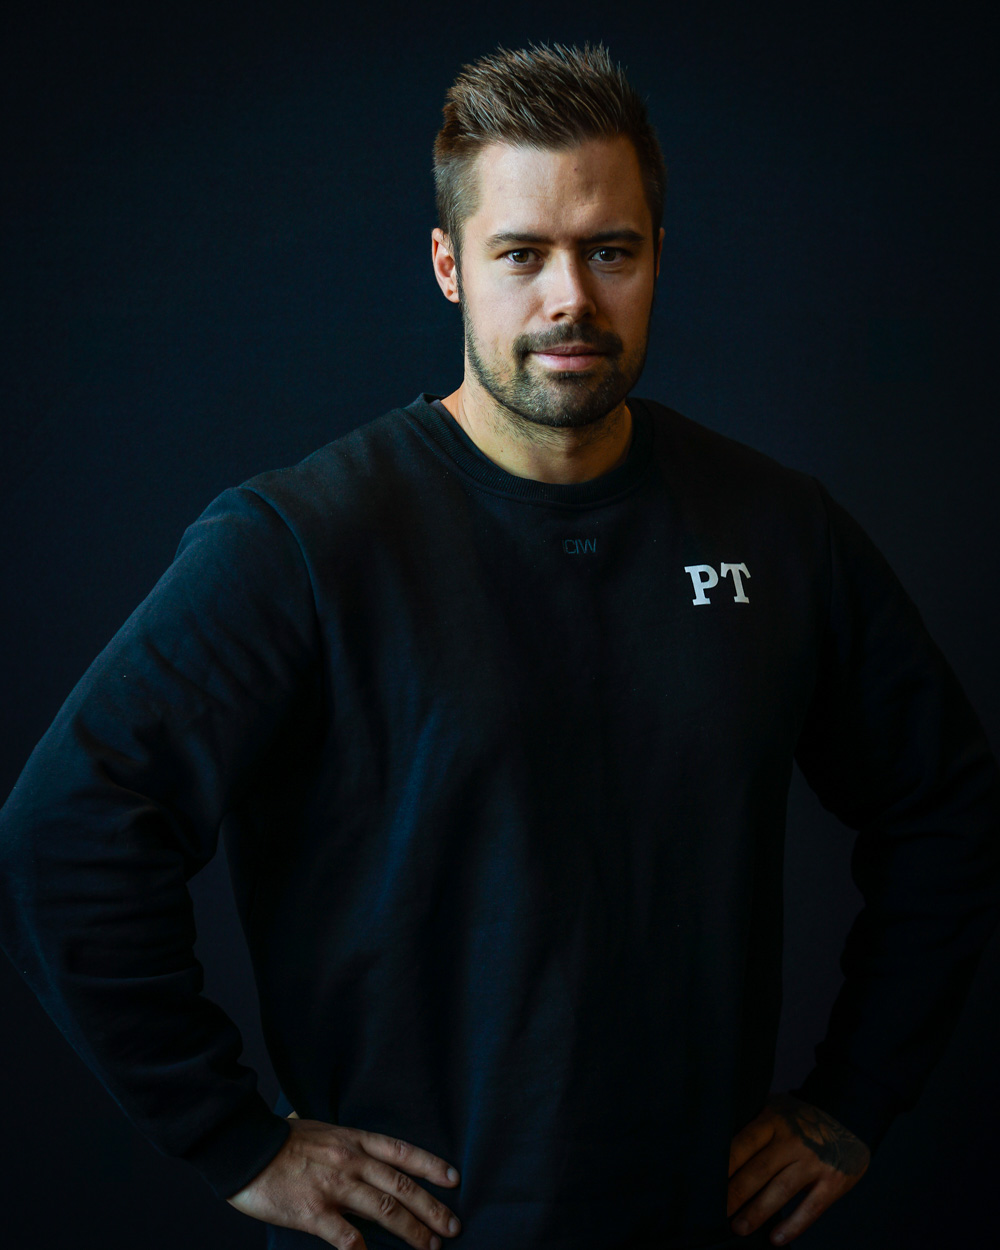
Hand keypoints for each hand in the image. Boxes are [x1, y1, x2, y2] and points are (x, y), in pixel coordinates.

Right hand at [226, 1113, 462, 1249]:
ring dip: (412, 1231)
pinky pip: (347, 1238)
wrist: (244, 1147)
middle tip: (452, 1227)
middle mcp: (350, 1161)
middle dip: (431, 1208)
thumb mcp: (321, 1129)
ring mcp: (333, 1187)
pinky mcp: (313, 1212)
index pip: (401, 1152)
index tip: (453, 1179)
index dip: (430, 1165)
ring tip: (430, 1246)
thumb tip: (360, 1152)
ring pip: (384, 1211)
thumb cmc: (281, 1140)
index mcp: (353, 1140)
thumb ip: (344, 1143)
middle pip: (401, 1186)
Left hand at [727, 1092, 869, 1243]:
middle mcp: (793, 1139)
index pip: (744, 1142)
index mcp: (774, 1119)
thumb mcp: (775, 1110)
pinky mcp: (833, 1182)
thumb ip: (752, 1124)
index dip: (726, 1164)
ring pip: (781, 1190)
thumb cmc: (798, 1122)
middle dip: (736, 1193)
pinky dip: (793, 1225)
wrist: (848, 1124)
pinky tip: (775, 1239)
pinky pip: (810, 1208)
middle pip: (759, 1169)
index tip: (707, 1181)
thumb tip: (714, 1145)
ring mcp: (814, 1160)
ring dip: (758, 1211)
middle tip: (717, 1211)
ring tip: (738, 1228)